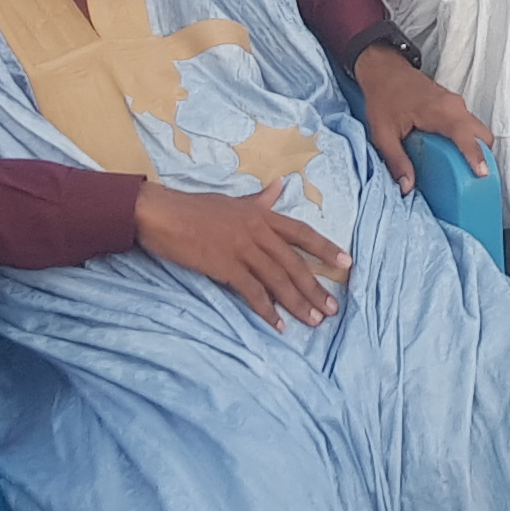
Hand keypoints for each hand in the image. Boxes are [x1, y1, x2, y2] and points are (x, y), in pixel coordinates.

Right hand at [136, 183, 350, 330]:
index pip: (302, 232)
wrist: (163, 214)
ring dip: (297, 302)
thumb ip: (259, 200)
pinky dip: (267, 310)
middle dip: (315, 286)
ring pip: (278, 279)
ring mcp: (242, 249)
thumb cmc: (195, 208)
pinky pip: (252, 292)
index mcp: (262, 214)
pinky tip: (278, 324)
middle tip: (332, 308)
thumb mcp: (233, 201)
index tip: (346, 262)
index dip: (325, 248)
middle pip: (294, 262)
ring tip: (313, 320)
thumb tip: (280, 186)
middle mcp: (257, 231)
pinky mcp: (225, 266)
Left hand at [350, 42, 494, 196]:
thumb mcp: (383, 133)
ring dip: (476, 148)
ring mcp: (455, 103)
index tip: (482, 173)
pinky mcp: (452, 105)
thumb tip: (407, 187)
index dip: (476, 154)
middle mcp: (454, 106)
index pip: (466, 134)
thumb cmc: (383, 96)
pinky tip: (453, 154)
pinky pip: (469, 124)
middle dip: (483, 155)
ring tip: (465, 170)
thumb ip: (396, 161)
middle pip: (482, 134)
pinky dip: (468, 140)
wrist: (383, 69)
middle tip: (474, 178)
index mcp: (439, 111)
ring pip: (477, 129)